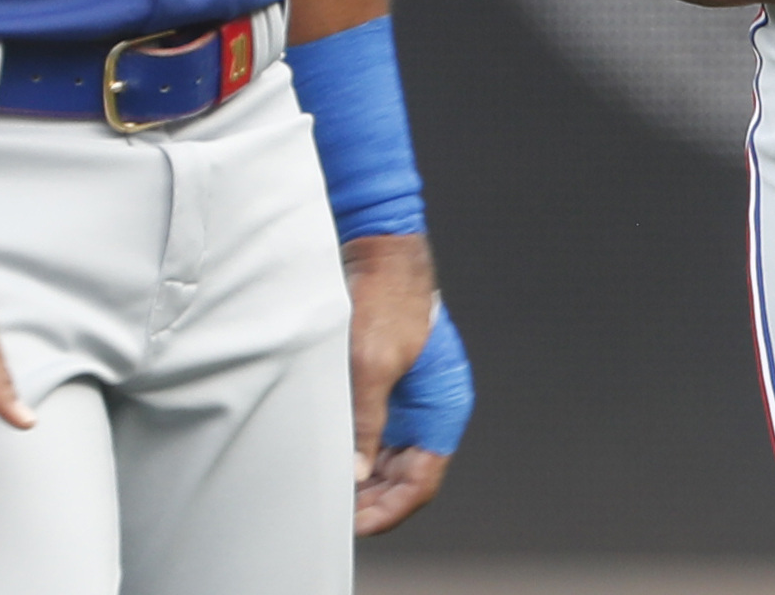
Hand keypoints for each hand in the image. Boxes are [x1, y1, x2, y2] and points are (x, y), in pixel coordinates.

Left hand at [342, 232, 447, 533]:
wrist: (379, 253)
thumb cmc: (387, 300)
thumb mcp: (372, 365)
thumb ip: (366, 422)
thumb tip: (356, 473)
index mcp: (443, 407)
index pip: (422, 481)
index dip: (390, 508)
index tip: (356, 523)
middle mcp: (431, 410)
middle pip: (406, 477)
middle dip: (373, 501)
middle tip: (337, 514)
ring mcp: (411, 401)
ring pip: (390, 462)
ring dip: (364, 482)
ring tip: (331, 494)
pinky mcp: (389, 389)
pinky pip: (377, 438)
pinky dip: (357, 456)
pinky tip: (332, 463)